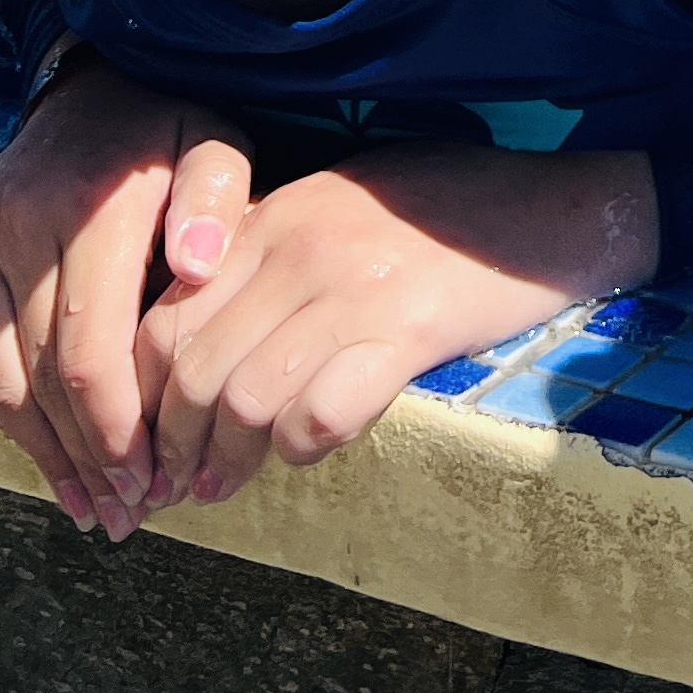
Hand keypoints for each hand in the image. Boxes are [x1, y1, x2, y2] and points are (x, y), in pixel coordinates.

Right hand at [0, 57, 252, 539]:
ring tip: (82, 500)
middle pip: (40, 379)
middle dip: (83, 458)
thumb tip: (201, 268)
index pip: (88, 353)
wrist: (90, 93)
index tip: (150, 484)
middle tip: (123, 513)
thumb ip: (219, 201)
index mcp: (90, 202)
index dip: (115, 433)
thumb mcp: (215, 146)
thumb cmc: (165, 139)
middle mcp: (12, 219)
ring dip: (35, 454)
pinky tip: (28, 437)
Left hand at [138, 139, 659, 509]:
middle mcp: (303, 246)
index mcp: (279, 214)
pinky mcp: (406, 331)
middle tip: (178, 486)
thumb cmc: (446, 206)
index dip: (141, 395)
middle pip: (193, 368)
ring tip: (224, 489)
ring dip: (225, 462)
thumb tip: (198, 338)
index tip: (147, 443)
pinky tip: (306, 453)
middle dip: (173, 444)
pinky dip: (300, 448)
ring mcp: (354, 288)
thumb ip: (269, 254)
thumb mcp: (341, 202)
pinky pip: (320, 413)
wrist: (552, 205)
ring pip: (244, 398)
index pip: (167, 316)